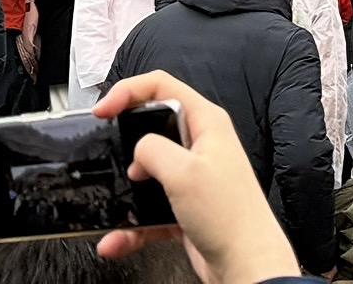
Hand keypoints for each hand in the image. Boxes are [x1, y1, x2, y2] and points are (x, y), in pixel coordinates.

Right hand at [93, 70, 297, 283]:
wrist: (247, 265)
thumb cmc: (230, 216)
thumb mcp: (183, 172)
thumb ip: (152, 149)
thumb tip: (139, 150)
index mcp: (206, 122)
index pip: (161, 86)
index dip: (128, 91)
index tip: (105, 109)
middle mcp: (201, 145)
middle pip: (153, 127)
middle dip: (127, 142)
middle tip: (110, 151)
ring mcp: (193, 177)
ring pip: (149, 172)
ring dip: (128, 191)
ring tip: (117, 204)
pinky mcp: (186, 207)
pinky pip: (150, 209)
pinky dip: (132, 225)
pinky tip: (118, 239)